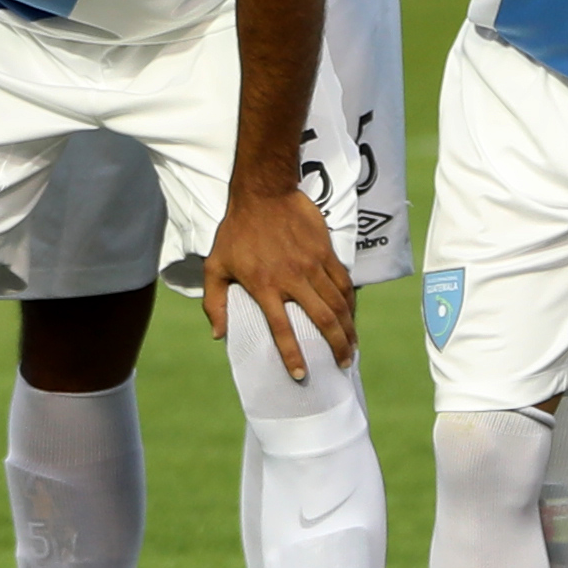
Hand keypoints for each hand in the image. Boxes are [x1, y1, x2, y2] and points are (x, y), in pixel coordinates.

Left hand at [200, 183, 357, 375]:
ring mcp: (312, 264)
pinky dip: (351, 302)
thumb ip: (215, 302)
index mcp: (264, 286)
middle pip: (321, 319)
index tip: (301, 374)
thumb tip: (218, 335)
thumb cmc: (236, 231)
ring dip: (348, 327)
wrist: (264, 192)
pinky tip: (352, 314)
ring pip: (338, 303)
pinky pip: (344, 282)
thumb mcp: (215, 266)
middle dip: (336, 346)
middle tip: (344, 363)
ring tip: (353, 346)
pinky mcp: (325, 251)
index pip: (282, 329)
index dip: (292, 354)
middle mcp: (292, 278)